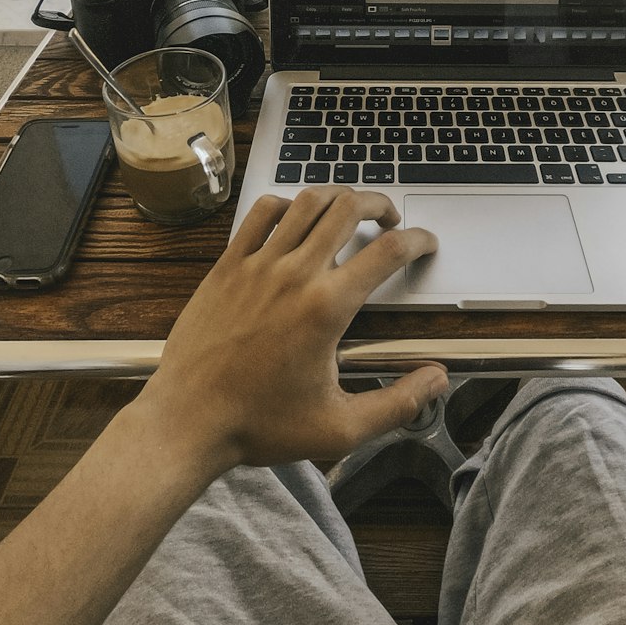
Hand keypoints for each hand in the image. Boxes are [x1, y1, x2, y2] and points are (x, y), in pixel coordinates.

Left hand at [138, 187, 446, 471]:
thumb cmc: (259, 426)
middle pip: (348, 207)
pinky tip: (295, 218)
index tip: (426, 243)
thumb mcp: (340, 428)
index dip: (418, 240)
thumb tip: (437, 379)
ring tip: (349, 209)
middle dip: (380, 204)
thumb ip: (397, 403)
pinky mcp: (228, 265)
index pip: (387, 252)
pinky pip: (261, 213)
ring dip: (337, 196)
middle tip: (389, 219)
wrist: (187, 422)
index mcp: (327, 307)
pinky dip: (286, 204)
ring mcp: (257, 264)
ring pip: (307, 201)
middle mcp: (295, 274)